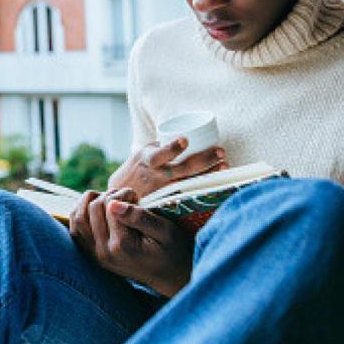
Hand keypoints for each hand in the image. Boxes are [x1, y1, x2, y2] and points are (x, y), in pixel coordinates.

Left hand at [69, 187, 192, 296]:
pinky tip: (98, 210)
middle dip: (110, 195)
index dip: (124, 194)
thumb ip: (139, 217)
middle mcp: (104, 252)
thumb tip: (112, 204)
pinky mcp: (91, 255)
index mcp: (123, 246)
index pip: (110, 205)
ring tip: (112, 202)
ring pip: (78, 216)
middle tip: (127, 198)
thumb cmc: (172, 251)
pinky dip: (82, 214)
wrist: (168, 277)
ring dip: (92, 202)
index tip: (137, 197)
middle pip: (93, 208)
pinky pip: (76, 229)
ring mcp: (95, 255)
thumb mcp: (165, 230)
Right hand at [108, 137, 227, 198]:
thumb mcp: (143, 155)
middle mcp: (155, 176)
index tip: (185, 140)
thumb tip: (187, 139)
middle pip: (183, 169)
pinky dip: (203, 189)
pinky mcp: (168, 203)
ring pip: (189, 183)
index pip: (159, 155)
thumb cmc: (136, 170)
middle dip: (204, 160)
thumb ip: (161, 149)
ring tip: (224, 165)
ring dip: (208, 174)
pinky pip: (189, 195)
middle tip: (221, 152)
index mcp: (147, 159)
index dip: (172, 148)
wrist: (118, 197)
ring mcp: (163, 192)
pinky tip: (217, 184)